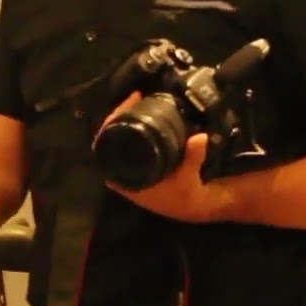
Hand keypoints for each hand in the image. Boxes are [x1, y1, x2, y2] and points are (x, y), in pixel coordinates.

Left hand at [96, 92, 228, 223]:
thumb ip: (193, 158)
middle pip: (109, 138)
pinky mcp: (136, 164)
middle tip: (133, 98)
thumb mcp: (189, 177)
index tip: (122, 109)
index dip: (109, 126)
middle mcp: (122, 174)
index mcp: (125, 180)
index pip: (105, 147)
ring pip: (117, 138)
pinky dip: (130, 127)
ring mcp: (127, 168)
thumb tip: (200, 137)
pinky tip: (137, 112)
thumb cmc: (185, 195)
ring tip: (135, 100)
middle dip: (119, 116)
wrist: (191, 206)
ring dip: (125, 119)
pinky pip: (126, 142)